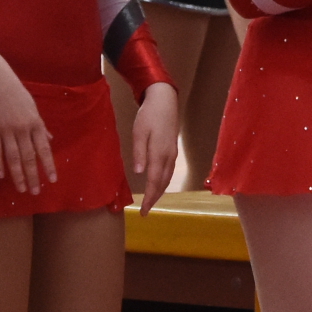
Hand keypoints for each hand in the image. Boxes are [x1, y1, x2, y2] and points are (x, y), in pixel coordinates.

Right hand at [0, 51, 54, 194]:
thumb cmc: (16, 92)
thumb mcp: (32, 107)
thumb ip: (40, 125)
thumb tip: (49, 139)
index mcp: (35, 123)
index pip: (44, 149)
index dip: (48, 166)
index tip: (51, 180)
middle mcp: (23, 129)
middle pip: (29, 157)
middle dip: (33, 176)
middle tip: (35, 192)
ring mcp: (6, 129)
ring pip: (13, 157)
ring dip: (17, 175)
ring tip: (21, 189)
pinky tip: (1, 175)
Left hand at [127, 82, 179, 213]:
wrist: (165, 100)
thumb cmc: (149, 115)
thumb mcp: (139, 132)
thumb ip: (139, 152)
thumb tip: (139, 173)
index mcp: (159, 153)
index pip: (154, 181)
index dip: (149, 198)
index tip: (143, 211)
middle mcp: (168, 156)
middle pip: (163, 183)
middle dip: (154, 198)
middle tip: (145, 211)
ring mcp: (172, 153)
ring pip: (167, 178)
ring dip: (159, 191)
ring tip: (151, 201)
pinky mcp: (173, 149)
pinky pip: (169, 171)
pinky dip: (163, 181)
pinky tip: (158, 183)